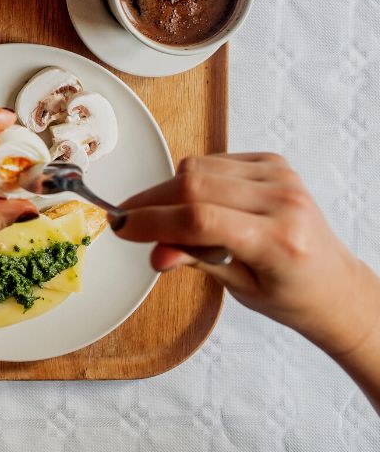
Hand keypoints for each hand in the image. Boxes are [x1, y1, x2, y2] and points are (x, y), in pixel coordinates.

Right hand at [116, 153, 379, 356]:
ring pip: (198, 167)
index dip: (153, 221)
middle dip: (151, 203)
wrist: (335, 284)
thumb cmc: (291, 294)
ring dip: (168, 191)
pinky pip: (214, 161)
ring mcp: (281, 178)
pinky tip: (196, 202)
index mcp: (279, 241)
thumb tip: (155, 251)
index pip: (200, 219)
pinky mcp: (275, 164)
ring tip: (165, 219)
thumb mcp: (239, 288)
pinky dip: (193, 180)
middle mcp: (283, 202)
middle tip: (128, 220)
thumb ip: (196, 260)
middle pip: (193, 185)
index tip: (122, 228)